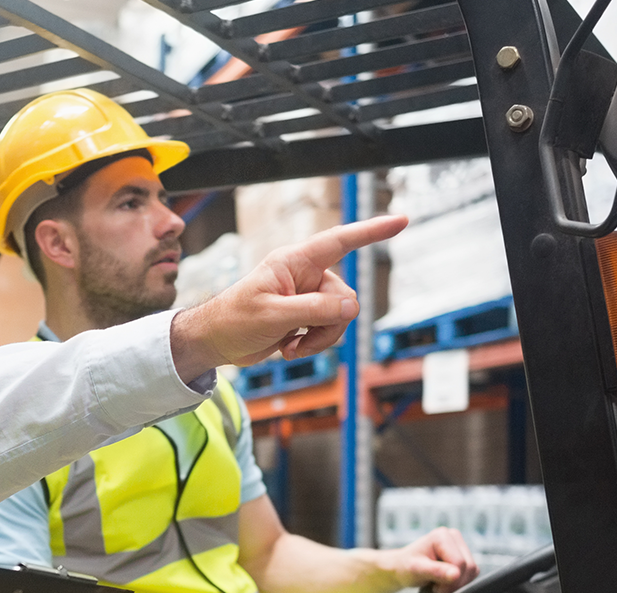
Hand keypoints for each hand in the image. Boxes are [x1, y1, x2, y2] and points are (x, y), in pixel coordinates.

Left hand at [170, 215, 407, 380]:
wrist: (216, 342)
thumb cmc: (233, 320)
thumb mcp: (273, 316)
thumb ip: (315, 310)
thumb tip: (353, 308)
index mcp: (294, 262)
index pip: (340, 241)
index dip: (372, 231)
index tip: (401, 220)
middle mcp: (304, 275)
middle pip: (344, 297)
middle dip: (329, 324)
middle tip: (299, 337)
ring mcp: (306, 296)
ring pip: (339, 318)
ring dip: (319, 339)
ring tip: (290, 346)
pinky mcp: (305, 316)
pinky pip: (328, 330)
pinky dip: (313, 344)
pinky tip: (289, 348)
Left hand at [380, 526, 478, 592]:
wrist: (402, 568)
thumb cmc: (405, 567)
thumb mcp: (416, 570)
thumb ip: (436, 572)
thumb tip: (456, 575)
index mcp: (442, 536)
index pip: (459, 563)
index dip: (451, 582)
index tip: (436, 591)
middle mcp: (454, 537)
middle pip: (469, 567)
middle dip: (454, 584)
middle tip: (436, 590)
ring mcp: (460, 546)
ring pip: (472, 571)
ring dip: (456, 585)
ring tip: (438, 586)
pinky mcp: (464, 556)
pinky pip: (471, 574)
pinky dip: (459, 583)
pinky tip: (444, 583)